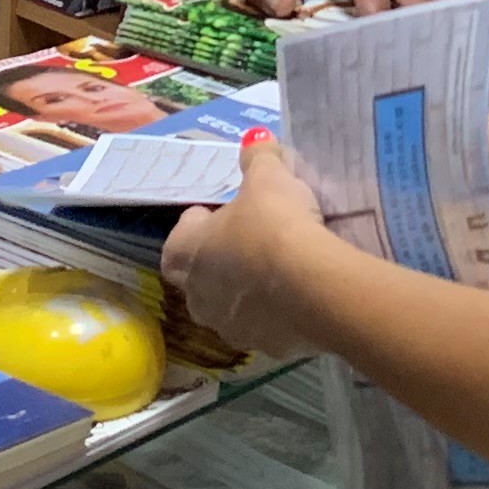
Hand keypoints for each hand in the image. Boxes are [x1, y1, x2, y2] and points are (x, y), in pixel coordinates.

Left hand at [161, 131, 337, 355]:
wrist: (313, 286)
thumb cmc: (274, 226)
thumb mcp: (269, 179)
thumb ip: (258, 159)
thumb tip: (255, 141)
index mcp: (187, 253)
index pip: (175, 242)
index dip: (196, 226)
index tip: (220, 213)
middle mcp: (198, 295)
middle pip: (200, 277)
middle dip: (221, 261)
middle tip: (251, 241)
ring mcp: (230, 326)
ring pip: (232, 306)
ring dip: (248, 290)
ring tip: (281, 269)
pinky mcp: (265, 347)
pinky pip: (266, 326)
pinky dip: (278, 313)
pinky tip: (302, 294)